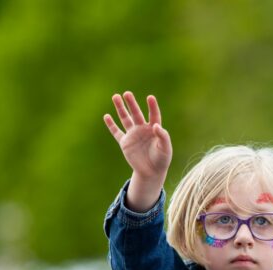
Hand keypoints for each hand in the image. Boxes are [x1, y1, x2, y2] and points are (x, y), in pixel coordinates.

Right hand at [103, 92, 171, 210]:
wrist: (151, 172)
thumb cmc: (162, 160)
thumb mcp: (166, 149)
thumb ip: (163, 137)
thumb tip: (156, 126)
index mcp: (154, 129)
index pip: (153, 115)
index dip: (152, 106)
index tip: (150, 98)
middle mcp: (143, 129)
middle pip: (136, 113)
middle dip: (132, 104)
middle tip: (127, 93)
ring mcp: (133, 135)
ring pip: (125, 119)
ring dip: (120, 108)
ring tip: (115, 96)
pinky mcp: (125, 143)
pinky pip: (116, 132)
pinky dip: (111, 125)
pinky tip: (106, 116)